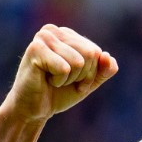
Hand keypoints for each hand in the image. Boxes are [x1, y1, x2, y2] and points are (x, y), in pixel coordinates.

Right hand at [1, 25, 117, 122]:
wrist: (33, 110)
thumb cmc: (58, 93)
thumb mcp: (88, 82)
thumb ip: (104, 70)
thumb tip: (108, 57)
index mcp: (67, 34)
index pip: (97, 52)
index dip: (90, 73)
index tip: (74, 80)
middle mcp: (54, 31)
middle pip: (90, 54)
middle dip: (82, 76)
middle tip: (64, 82)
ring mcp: (43, 37)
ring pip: (79, 62)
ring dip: (69, 79)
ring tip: (54, 80)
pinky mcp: (35, 49)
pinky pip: (65, 68)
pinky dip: (59, 81)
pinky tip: (45, 80)